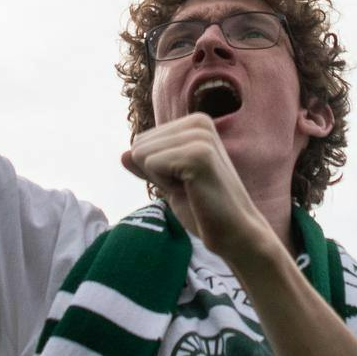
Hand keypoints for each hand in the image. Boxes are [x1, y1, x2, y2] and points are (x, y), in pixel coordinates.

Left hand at [121, 114, 276, 264]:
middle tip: (187, 187)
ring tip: (191, 189)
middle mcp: (199, 122)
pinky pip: (151, 165)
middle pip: (138, 144)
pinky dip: (165, 185)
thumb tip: (122, 154)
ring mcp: (200, 136)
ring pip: (141, 153)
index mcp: (195, 123)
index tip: (185, 182)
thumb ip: (148, 166)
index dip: (155, 170)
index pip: (141, 140)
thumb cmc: (203, 209)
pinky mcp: (198, 154)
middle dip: (155, 173)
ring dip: (160, 180)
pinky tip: (192, 191)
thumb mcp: (169, 182)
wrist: (234, 233)